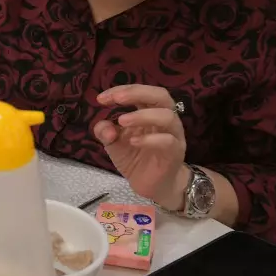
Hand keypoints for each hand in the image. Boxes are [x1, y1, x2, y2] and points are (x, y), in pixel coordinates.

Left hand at [93, 84, 189, 209]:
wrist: (151, 184)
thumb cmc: (134, 157)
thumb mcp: (113, 142)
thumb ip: (104, 131)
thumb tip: (103, 125)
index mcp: (150, 111)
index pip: (141, 92)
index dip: (122, 90)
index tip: (100, 98)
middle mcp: (165, 119)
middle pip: (161, 96)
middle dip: (137, 93)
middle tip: (117, 98)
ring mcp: (173, 135)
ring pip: (167, 116)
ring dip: (143, 115)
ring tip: (122, 121)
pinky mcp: (175, 153)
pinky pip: (168, 141)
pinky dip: (149, 139)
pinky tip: (133, 141)